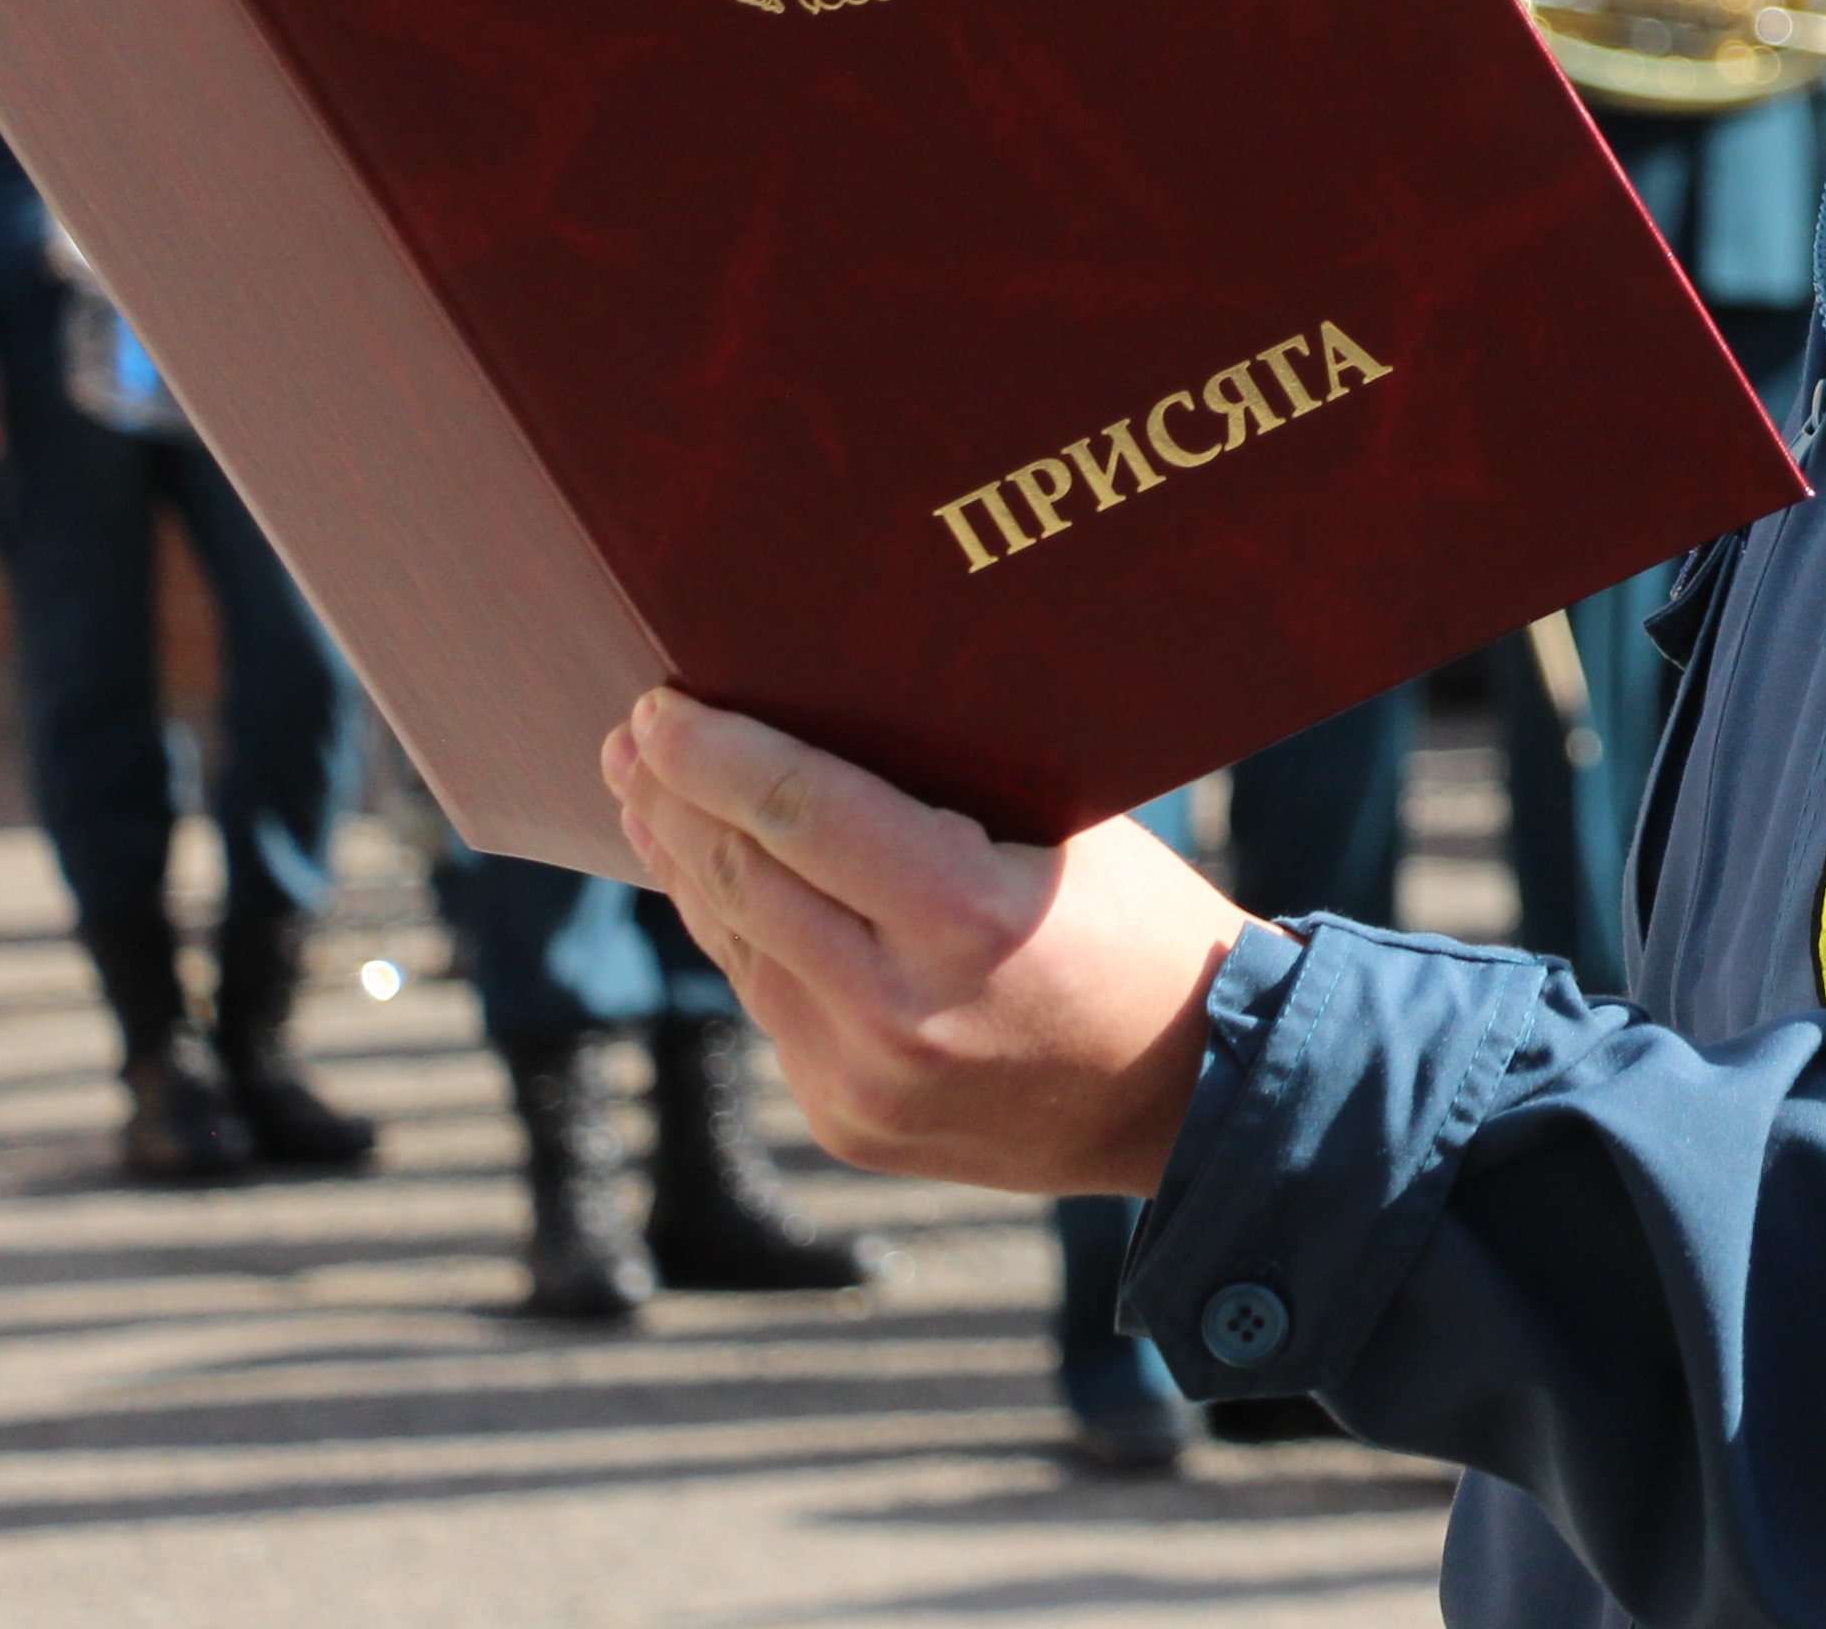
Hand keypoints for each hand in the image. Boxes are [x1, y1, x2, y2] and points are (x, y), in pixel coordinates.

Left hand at [602, 690, 1252, 1198]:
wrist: (1192, 1097)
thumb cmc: (1142, 927)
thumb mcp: (1066, 831)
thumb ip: (944, 788)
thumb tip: (817, 712)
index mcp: (967, 920)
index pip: (798, 812)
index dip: (714, 752)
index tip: (658, 702)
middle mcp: (901, 1012)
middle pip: (742, 880)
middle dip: (674, 799)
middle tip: (633, 736)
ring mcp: (864, 1083)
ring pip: (736, 948)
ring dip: (684, 865)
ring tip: (649, 799)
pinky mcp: (847, 1123)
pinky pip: (770, 1007)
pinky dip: (740, 936)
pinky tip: (721, 889)